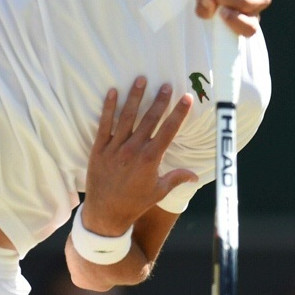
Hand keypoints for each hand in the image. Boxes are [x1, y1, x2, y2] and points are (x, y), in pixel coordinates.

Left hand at [83, 77, 197, 234]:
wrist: (105, 214)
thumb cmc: (134, 204)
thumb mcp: (158, 192)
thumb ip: (176, 178)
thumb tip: (195, 175)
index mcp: (150, 159)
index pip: (168, 130)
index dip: (179, 113)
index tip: (186, 98)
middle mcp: (133, 150)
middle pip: (149, 119)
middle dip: (159, 100)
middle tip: (166, 84)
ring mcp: (115, 148)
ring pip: (127, 117)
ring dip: (134, 97)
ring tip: (141, 79)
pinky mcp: (98, 149)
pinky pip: (104, 124)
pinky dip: (108, 108)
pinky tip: (112, 92)